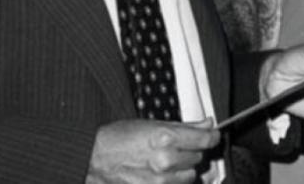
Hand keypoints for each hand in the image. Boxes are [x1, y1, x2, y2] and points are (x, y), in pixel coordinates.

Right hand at [86, 118, 218, 183]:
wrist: (92, 158)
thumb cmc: (118, 139)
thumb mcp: (152, 125)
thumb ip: (185, 126)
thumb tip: (207, 124)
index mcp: (166, 138)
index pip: (206, 139)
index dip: (211, 136)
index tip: (212, 135)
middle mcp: (165, 161)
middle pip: (198, 157)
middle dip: (191, 152)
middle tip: (175, 148)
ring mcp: (159, 181)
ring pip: (189, 176)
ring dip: (182, 170)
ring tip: (164, 163)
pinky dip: (172, 182)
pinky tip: (159, 175)